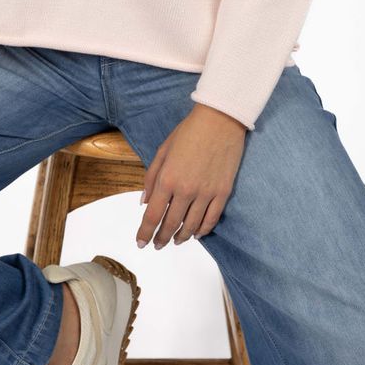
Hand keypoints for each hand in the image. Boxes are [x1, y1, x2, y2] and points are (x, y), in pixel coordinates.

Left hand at [135, 104, 246, 248]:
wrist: (220, 120)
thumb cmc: (189, 131)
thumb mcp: (163, 150)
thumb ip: (151, 177)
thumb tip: (144, 201)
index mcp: (168, 178)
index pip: (152, 215)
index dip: (145, 232)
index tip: (141, 242)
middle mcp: (186, 190)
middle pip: (171, 224)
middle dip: (161, 238)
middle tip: (157, 244)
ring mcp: (206, 193)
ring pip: (191, 226)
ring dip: (181, 237)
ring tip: (175, 241)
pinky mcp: (223, 192)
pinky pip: (211, 219)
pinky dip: (202, 230)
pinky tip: (196, 233)